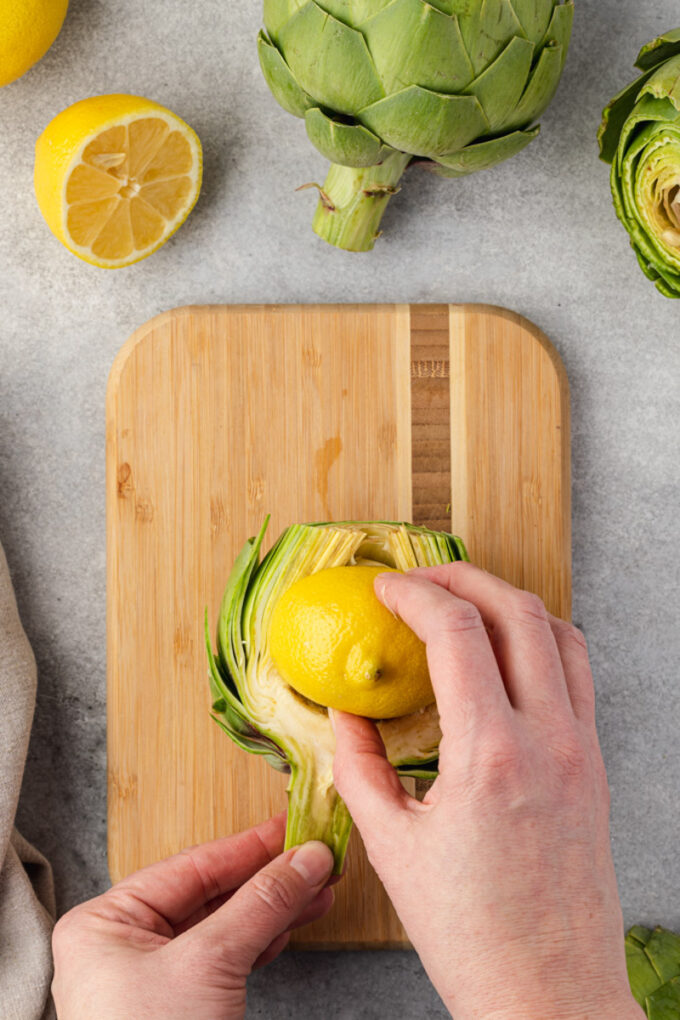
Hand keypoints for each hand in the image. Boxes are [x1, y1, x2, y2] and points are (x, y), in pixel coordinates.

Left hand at [52, 814, 333, 1018]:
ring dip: (275, 907)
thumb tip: (304, 860)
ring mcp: (151, 978)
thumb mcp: (209, 964)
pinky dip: (263, 940)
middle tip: (315, 857)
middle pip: (210, 894)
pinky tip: (292, 924)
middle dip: (269, 877)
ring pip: (224, 925)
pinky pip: (226, 957)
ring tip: (318, 889)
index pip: (190, 866)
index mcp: (106, 923)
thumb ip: (260, 904)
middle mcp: (123, 945)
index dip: (249, 845)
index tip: (294, 829)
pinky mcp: (179, 1006)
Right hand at [332, 563, 642, 1019]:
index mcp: (491, 756)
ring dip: (508, 601)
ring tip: (464, 602)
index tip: (384, 590)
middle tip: (420, 579)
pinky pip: (578, 672)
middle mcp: (547, 739)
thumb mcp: (392, 846)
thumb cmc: (472, 935)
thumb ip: (360, 766)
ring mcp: (581, 748)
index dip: (414, 594)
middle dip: (462, 576)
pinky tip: (507, 654)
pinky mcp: (594, 764)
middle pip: (516, 610)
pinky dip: (542, 639)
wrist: (550, 995)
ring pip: (559, 631)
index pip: (457, 632)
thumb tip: (347, 712)